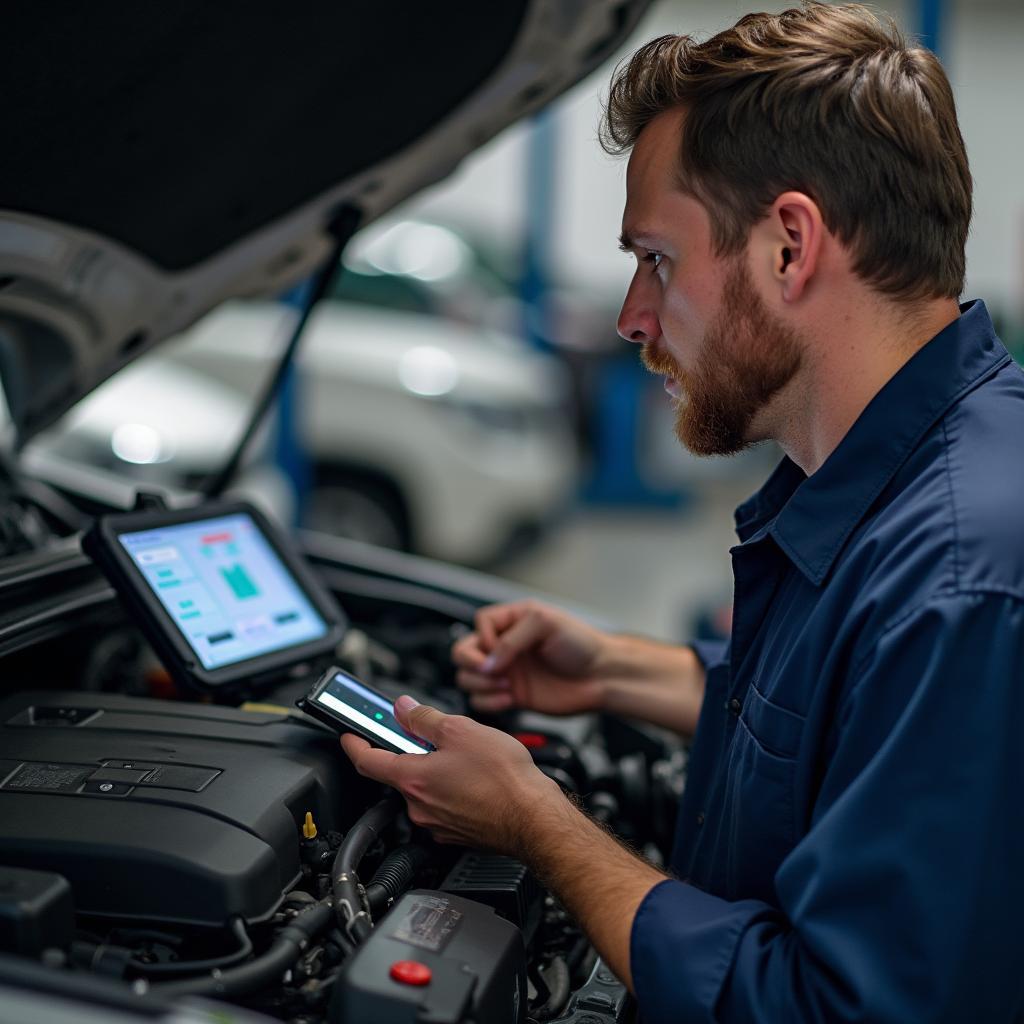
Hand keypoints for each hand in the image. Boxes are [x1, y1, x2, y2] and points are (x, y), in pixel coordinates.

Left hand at [339, 695, 562, 852]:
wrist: (534, 818)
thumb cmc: (504, 779)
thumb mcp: (461, 730)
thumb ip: (425, 717)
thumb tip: (404, 708)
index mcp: (413, 778)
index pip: (367, 760)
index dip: (354, 744)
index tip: (348, 735)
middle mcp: (419, 806)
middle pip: (400, 773)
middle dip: (412, 752)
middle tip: (432, 735)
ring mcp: (437, 823)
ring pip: (424, 789)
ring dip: (434, 770)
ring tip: (466, 757)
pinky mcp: (456, 832)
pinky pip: (443, 805)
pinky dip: (450, 789)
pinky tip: (475, 779)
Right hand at [452, 600, 609, 715]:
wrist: (601, 676)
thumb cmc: (581, 643)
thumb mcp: (546, 624)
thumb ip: (512, 639)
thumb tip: (488, 662)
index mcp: (513, 621)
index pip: (480, 623)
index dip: (484, 637)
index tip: (498, 648)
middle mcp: (505, 646)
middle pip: (463, 651)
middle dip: (472, 662)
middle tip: (491, 671)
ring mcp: (507, 671)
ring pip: (468, 678)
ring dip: (480, 684)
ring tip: (505, 686)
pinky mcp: (512, 695)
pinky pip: (482, 700)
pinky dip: (488, 702)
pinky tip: (509, 699)